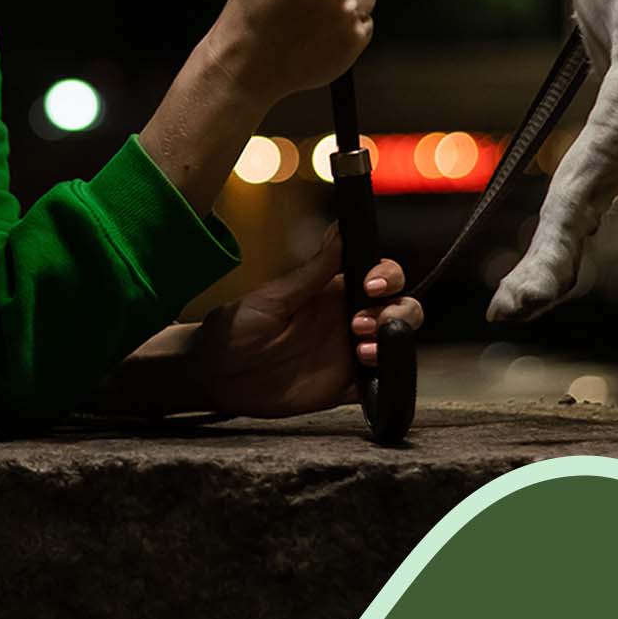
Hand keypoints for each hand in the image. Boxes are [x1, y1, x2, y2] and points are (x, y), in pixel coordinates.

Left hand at [194, 223, 422, 416]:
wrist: (216, 374)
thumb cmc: (238, 326)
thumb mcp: (273, 297)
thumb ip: (312, 271)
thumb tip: (340, 230)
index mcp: (336, 291)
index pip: (381, 276)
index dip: (387, 277)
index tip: (370, 285)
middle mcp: (350, 320)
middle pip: (401, 309)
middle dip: (397, 313)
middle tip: (360, 325)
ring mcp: (350, 354)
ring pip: (396, 345)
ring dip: (391, 345)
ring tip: (360, 351)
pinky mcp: (344, 388)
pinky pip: (378, 384)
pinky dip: (385, 381)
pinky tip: (368, 378)